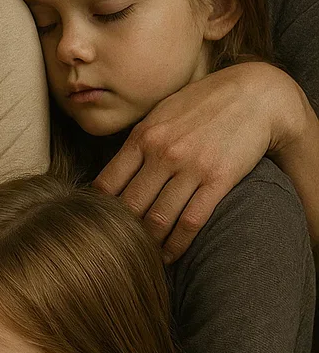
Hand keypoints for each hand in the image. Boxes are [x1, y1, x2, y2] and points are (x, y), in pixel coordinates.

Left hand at [95, 61, 303, 260]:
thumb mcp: (162, 113)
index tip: (98, 225)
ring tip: (143, 257)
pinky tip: (169, 256)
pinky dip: (177, 244)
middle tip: (118, 249)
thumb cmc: (203, 103)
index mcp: (143, 136)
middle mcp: (162, 152)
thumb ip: (140, 141)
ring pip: (158, 218)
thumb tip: (116, 172)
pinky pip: (191, 221)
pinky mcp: (218, 179)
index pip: (107, 183)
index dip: (98, 210)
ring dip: (148, 244)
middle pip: (130, 206)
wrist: (254, 94)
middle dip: (121, 232)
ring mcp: (190, 167)